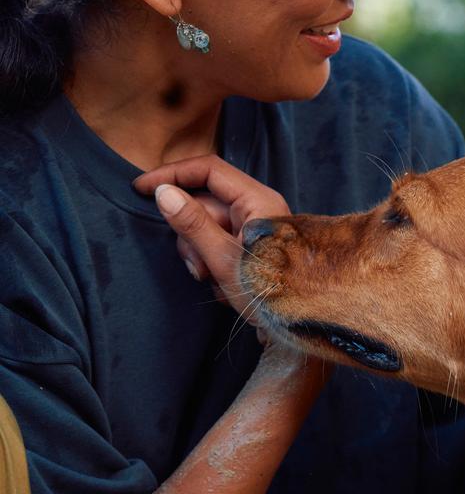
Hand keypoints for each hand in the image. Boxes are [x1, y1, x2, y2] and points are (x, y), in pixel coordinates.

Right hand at [134, 156, 289, 321]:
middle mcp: (256, 206)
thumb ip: (193, 224)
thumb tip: (163, 193)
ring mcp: (251, 226)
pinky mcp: (246, 244)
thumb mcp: (223, 259)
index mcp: (257, 199)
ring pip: (204, 225)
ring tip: (211, 278)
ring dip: (199, 253)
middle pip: (203, 202)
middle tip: (198, 266)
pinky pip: (215, 242)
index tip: (141, 188)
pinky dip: (210, 262)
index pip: (209, 169)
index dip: (173, 173)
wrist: (294, 324)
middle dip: (189, 234)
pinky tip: (221, 285)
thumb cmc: (268, 291)